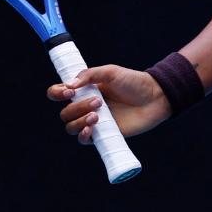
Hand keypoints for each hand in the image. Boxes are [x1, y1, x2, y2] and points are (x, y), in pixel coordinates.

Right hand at [46, 65, 172, 144]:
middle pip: (65, 113)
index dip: (57, 93)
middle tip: (99, 101)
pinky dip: (83, 135)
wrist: (155, 97)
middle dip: (77, 107)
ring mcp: (94, 121)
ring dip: (80, 121)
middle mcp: (86, 106)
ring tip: (99, 114)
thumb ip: (90, 75)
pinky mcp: (103, 134)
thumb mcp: (111, 72)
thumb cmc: (134, 82)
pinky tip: (91, 129)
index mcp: (85, 89)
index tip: (69, 91)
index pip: (59, 93)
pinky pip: (83, 139)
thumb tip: (69, 85)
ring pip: (71, 127)